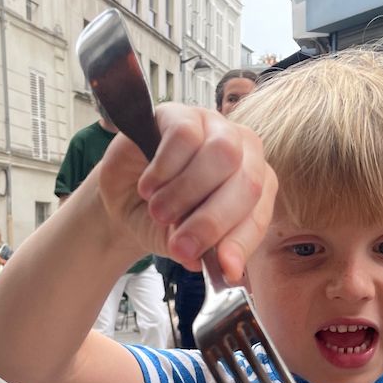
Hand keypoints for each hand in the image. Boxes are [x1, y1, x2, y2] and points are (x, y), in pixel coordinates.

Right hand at [97, 102, 276, 285]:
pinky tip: (149, 185)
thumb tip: (221, 268)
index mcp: (255, 188)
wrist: (123, 200)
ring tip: (159, 212)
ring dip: (186, 194)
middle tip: (181, 245)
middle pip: (247, 182)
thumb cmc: (164, 221)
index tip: (225, 269)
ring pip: (221, 154)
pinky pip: (184, 136)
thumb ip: (206, 253)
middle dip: (212, 222)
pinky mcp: (181, 112)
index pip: (259, 214)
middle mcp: (243, 153)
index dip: (242, 243)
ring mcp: (214, 126)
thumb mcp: (185, 246)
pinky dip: (164, 169)